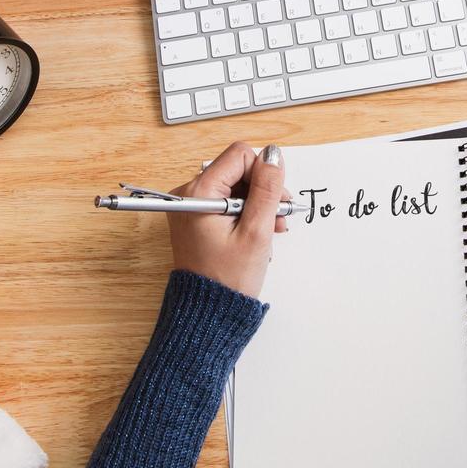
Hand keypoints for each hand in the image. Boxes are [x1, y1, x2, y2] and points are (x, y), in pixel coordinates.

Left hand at [168, 142, 288, 298]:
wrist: (209, 311)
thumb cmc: (228, 277)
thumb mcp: (257, 231)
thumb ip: (267, 189)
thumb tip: (273, 155)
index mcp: (199, 193)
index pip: (240, 156)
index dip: (263, 173)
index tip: (276, 199)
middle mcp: (189, 194)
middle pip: (237, 170)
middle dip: (262, 191)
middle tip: (278, 218)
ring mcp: (191, 206)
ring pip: (235, 186)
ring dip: (258, 203)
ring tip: (271, 228)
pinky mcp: (196, 218)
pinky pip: (227, 202)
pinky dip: (245, 213)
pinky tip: (258, 231)